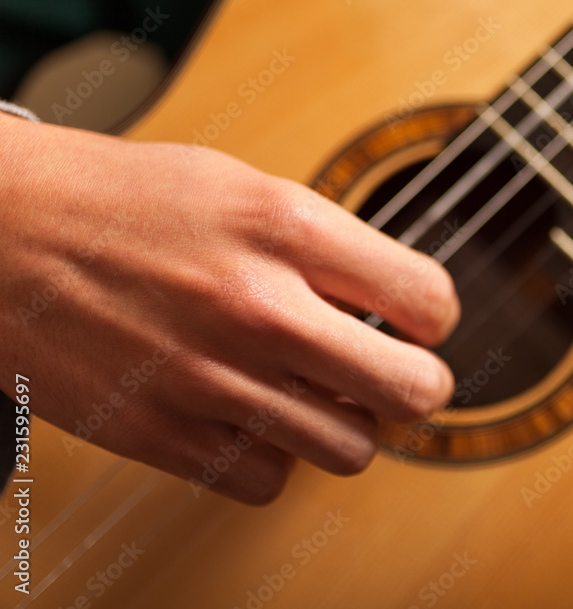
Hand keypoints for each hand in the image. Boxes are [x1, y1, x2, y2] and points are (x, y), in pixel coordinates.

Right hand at [0, 113, 458, 503]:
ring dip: (345, 426)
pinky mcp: (162, 434)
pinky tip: (248, 417)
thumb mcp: (242, 187)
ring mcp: (211, 378)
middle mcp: (259, 306)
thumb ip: (327, 245)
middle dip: (418, 387)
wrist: (0, 229)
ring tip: (312, 394)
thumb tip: (397, 304)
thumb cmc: (123, 200)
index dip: (433, 318)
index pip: (429, 301)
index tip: (415, 323)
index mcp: (287, 227)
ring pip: (352, 450)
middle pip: (414, 392)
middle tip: (391, 374)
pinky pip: (268, 480)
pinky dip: (270, 457)